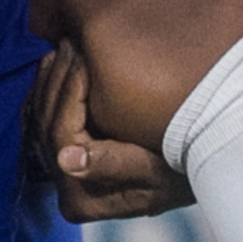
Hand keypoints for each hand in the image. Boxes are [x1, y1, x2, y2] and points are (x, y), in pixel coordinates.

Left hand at [29, 45, 189, 220]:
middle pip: (46, 127)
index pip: (62, 137)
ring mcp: (64, 176)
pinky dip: (52, 89)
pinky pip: (48, 119)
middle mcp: (67, 191)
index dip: (69, 94)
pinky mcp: (67, 160)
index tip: (82, 58)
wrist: (201, 174)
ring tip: (66, 47)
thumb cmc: (186, 173)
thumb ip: (113, 164)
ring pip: (41, 120)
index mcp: (83, 198)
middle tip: (71, 43)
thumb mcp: (158, 172)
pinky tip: (60, 64)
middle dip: (57, 81)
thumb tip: (66, 159)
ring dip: (51, 81)